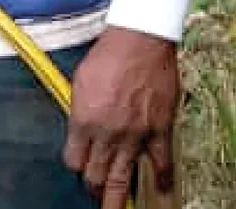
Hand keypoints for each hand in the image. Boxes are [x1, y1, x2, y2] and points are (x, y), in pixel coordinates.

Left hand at [63, 26, 179, 208]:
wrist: (138, 42)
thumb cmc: (106, 56)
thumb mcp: (79, 81)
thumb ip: (80, 109)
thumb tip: (80, 125)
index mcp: (83, 119)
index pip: (74, 159)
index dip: (74, 165)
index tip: (76, 167)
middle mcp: (107, 133)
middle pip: (96, 174)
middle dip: (92, 185)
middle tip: (93, 191)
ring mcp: (135, 135)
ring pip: (123, 177)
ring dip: (116, 196)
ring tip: (112, 208)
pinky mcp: (159, 131)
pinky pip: (161, 163)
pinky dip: (161, 179)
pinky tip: (159, 189)